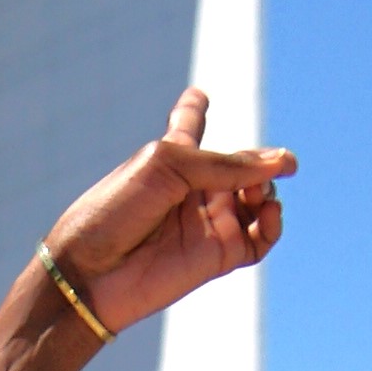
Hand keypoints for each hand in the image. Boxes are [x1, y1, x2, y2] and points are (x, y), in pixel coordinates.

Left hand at [44, 85, 292, 332]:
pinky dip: (273, 224)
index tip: (197, 96)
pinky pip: (261, 239)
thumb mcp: (170, 165)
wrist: (90, 273)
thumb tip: (280, 164)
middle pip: (241, 166)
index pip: (189, 126)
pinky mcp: (219, 257)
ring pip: (259, 200)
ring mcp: (208, 222)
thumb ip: (224, 163)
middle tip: (275, 163)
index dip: (194, 109)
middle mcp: (193, 188)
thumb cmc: (117, 210)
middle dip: (260, 161)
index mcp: (173, 157)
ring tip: (257, 193)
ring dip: (267, 190)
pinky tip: (268, 211)